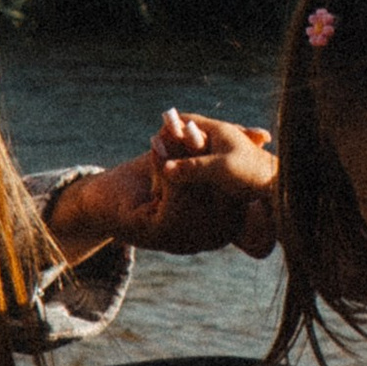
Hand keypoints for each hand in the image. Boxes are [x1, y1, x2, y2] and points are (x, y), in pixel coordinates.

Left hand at [46, 116, 278, 263]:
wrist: (102, 195)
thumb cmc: (148, 175)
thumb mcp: (189, 156)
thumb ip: (223, 149)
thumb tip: (263, 137)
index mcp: (225, 219)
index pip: (241, 188)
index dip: (234, 155)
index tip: (216, 128)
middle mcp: (211, 235)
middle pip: (223, 194)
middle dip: (206, 155)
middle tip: (193, 125)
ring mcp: (189, 240)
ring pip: (200, 198)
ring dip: (182, 159)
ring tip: (167, 131)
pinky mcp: (162, 236)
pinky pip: (176, 204)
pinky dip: (166, 169)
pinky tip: (155, 147)